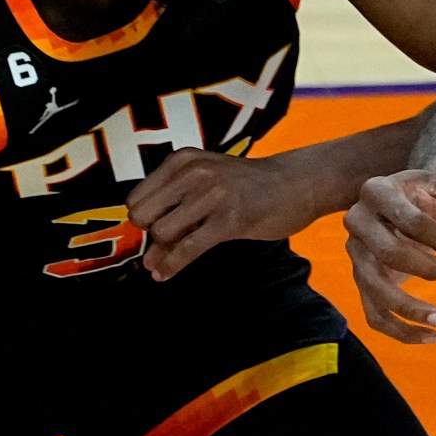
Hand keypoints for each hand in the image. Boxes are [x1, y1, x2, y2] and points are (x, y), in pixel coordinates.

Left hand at [130, 149, 317, 280]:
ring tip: (176, 255)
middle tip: (170, 242)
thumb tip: (148, 261)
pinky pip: (188, 248)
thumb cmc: (251, 187)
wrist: (298, 183)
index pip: (137, 197)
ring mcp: (213, 194)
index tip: (159, 230)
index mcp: (183, 160)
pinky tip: (165, 276)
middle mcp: (194, 172)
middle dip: (150, 235)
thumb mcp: (208, 187)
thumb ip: (177, 216)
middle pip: (143, 215)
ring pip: (162, 232)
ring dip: (165, 251)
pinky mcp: (230, 219)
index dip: (144, 220)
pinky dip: (173, 266)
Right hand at [345, 164, 435, 342]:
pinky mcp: (363, 281)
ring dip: (410, 310)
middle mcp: (357, 222)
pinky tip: (431, 338)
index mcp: (376, 191)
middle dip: (426, 267)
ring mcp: (356, 255)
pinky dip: (401, 332)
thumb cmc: (429, 191)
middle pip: (388, 254)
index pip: (407, 218)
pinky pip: (374, 314)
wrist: (408, 203)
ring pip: (376, 291)